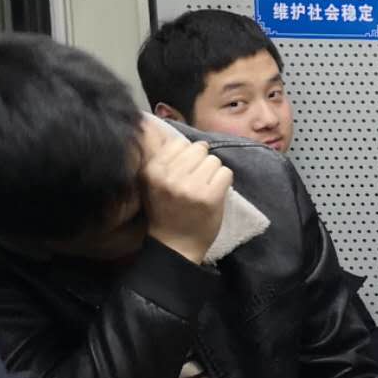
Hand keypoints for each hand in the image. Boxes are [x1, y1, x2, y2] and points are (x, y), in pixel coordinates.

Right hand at [137, 119, 231, 264]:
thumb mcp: (153, 183)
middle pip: (198, 149)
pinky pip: (226, 173)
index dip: (186, 156)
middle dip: (201, 163)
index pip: (178, 143)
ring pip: (214, 160)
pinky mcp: (209, 196)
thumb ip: (162, 159)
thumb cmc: (166, 211)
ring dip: (213, 173)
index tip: (183, 171)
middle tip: (195, 182)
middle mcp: (168, 176)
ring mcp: (190, 186)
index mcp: (151, 171)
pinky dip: (224, 182)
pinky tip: (214, 194)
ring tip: (203, 189)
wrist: (175, 245)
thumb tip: (171, 132)